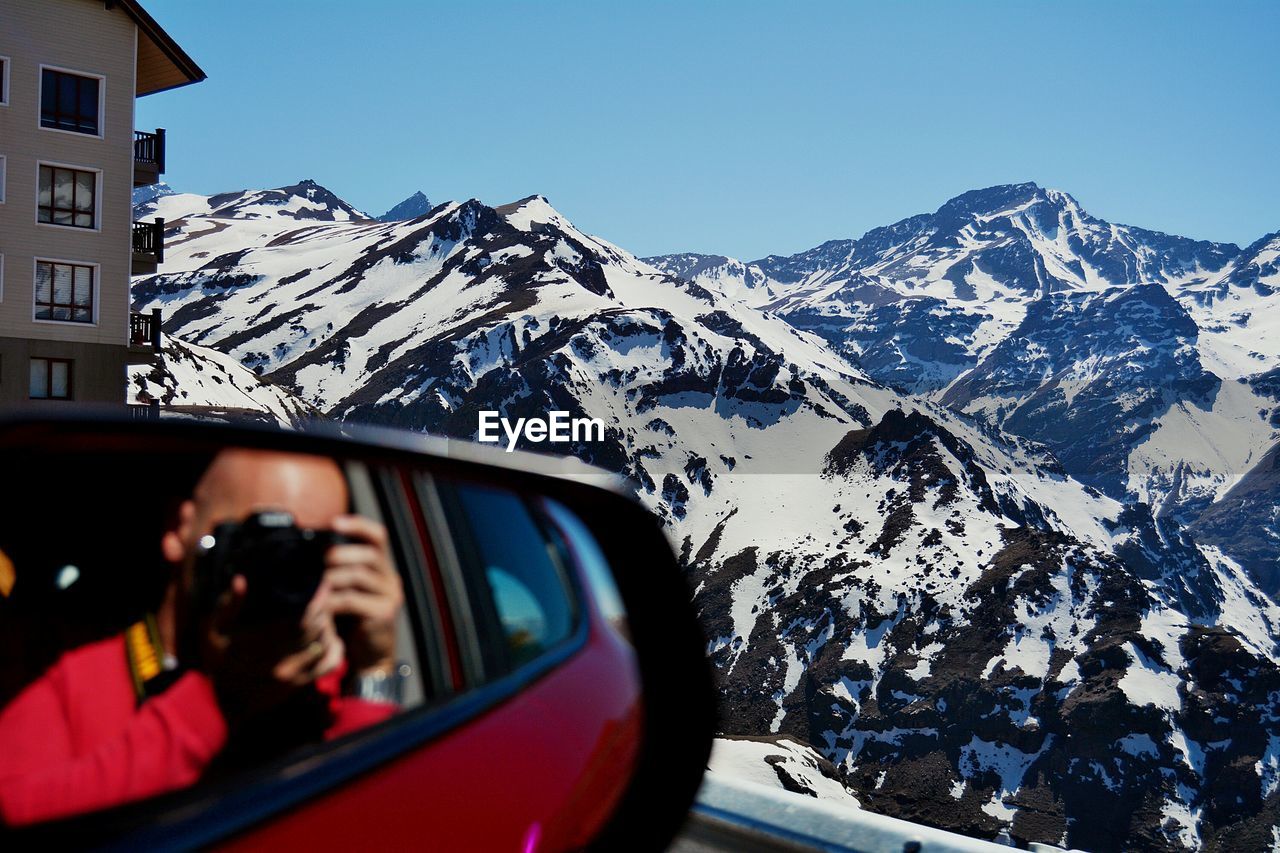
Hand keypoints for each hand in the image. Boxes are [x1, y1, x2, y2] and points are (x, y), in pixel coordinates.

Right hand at [203, 575, 344, 724]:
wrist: (221, 701)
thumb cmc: (217, 658)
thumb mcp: (213, 629)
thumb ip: (229, 604)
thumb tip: (240, 579)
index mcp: (259, 641)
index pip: (300, 617)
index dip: (316, 600)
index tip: (322, 584)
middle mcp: (278, 659)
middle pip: (315, 629)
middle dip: (324, 610)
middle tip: (327, 597)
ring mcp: (290, 674)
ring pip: (323, 644)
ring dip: (329, 628)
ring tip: (328, 615)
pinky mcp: (297, 685)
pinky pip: (326, 666)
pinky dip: (336, 651)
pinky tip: (334, 639)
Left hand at [323, 515, 402, 675]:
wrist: (372, 657)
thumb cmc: (353, 622)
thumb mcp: (347, 592)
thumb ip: (338, 573)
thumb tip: (309, 554)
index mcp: (382, 569)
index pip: (378, 536)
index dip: (358, 525)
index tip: (334, 522)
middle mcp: (391, 579)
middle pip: (368, 554)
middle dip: (339, 554)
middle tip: (317, 563)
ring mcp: (390, 596)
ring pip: (359, 575)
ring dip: (331, 578)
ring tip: (313, 585)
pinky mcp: (384, 614)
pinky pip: (352, 600)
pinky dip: (331, 600)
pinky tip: (319, 605)